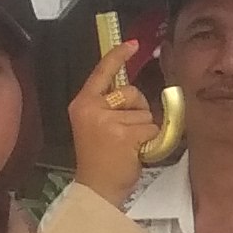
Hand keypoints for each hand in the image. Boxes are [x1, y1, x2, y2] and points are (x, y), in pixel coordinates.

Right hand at [66, 37, 156, 205]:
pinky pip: (150, 127)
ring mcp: (107, 121)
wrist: (96, 189)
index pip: (101, 73)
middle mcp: (92, 108)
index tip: (132, 44)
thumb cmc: (99, 158)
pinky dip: (149, 140)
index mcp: (82, 104)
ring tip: (127, 146)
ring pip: (144, 112)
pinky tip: (135, 152)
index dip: (117, 56)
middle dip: (137, 109)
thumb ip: (108, 107)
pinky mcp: (124, 134)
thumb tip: (132, 92)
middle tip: (123, 133)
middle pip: (131, 92)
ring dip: (143, 129)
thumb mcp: (94, 125)